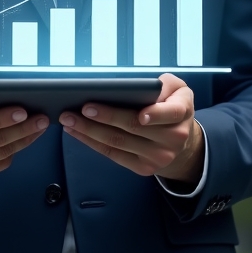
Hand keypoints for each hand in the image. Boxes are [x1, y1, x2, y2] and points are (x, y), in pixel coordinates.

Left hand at [59, 73, 203, 183]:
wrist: (182, 141)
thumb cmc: (172, 105)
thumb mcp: (178, 88)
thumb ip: (165, 84)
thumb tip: (141, 87)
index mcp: (182, 113)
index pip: (170, 113)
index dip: (156, 114)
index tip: (140, 114)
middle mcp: (173, 138)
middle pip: (134, 128)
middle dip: (106, 117)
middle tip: (82, 108)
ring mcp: (157, 157)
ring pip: (119, 142)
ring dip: (90, 131)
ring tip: (69, 119)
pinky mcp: (143, 168)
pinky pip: (113, 154)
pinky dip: (91, 142)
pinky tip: (76, 131)